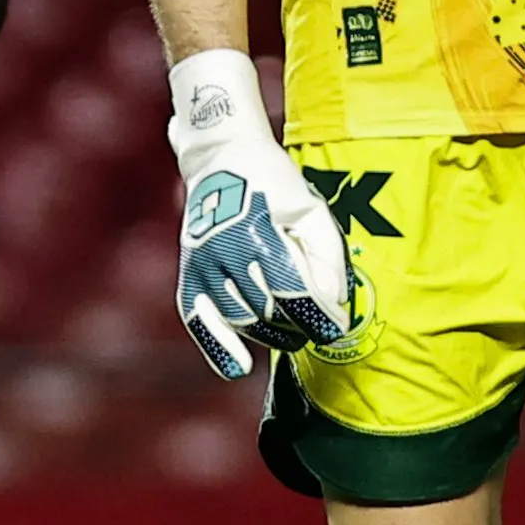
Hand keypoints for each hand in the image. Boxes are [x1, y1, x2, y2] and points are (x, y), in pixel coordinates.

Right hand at [166, 51, 353, 380]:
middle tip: (317, 322)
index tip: (335, 324)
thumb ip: (328, 257)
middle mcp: (225, 253)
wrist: (222, 157)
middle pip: (270, 312)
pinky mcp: (189, 275)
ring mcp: (203, 266)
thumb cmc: (274, 182)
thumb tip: (334, 303)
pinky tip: (238, 367)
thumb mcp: (311, 209)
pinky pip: (200, 323)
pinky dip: (218, 349)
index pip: (295, 295)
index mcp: (258, 234)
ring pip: (242, 321)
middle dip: (299, 324)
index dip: (320, 317)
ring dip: (271, 332)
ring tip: (291, 326)